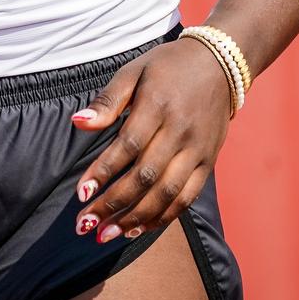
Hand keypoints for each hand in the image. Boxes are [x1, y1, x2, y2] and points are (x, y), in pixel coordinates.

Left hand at [69, 39, 233, 242]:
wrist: (220, 64)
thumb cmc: (167, 67)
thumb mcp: (134, 71)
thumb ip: (108, 100)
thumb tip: (78, 123)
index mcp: (158, 105)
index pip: (127, 146)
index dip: (103, 172)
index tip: (81, 193)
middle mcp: (180, 131)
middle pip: (145, 176)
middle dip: (113, 204)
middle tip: (85, 224)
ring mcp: (197, 150)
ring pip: (166, 194)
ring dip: (134, 219)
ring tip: (105, 235)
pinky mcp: (209, 162)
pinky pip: (186, 197)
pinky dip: (163, 217)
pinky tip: (137, 229)